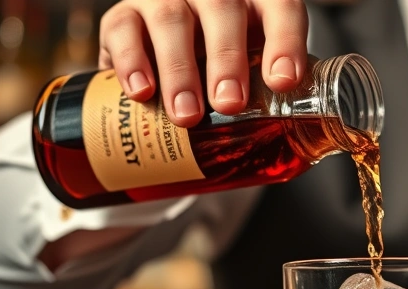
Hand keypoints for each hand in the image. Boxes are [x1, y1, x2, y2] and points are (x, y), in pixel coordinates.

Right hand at [99, 0, 308, 124]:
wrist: (158, 71)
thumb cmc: (216, 78)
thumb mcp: (247, 83)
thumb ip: (265, 104)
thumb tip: (284, 155)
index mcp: (254, 7)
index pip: (279, 9)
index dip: (284, 41)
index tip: (282, 81)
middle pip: (223, 10)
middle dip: (227, 58)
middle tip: (229, 103)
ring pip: (172, 18)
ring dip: (180, 70)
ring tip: (186, 115)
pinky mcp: (123, 14)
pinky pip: (123, 29)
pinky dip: (131, 62)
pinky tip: (142, 92)